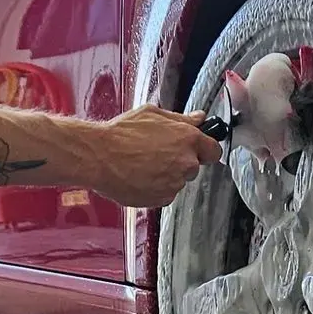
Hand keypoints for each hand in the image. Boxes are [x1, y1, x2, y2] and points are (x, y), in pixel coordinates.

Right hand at [77, 107, 221, 207]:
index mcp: (187, 139)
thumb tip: (198, 119)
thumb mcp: (152, 114)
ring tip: (143, 163)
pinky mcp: (161, 199)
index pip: (214, 150)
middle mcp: (185, 163)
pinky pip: (164, 193)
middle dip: (180, 161)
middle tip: (157, 153)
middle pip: (194, 167)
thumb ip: (180, 119)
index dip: (205, 150)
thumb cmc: (120, 134)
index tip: (199, 150)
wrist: (98, 157)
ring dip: (166, 175)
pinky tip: (139, 175)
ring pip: (178, 181)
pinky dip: (155, 187)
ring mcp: (174, 183)